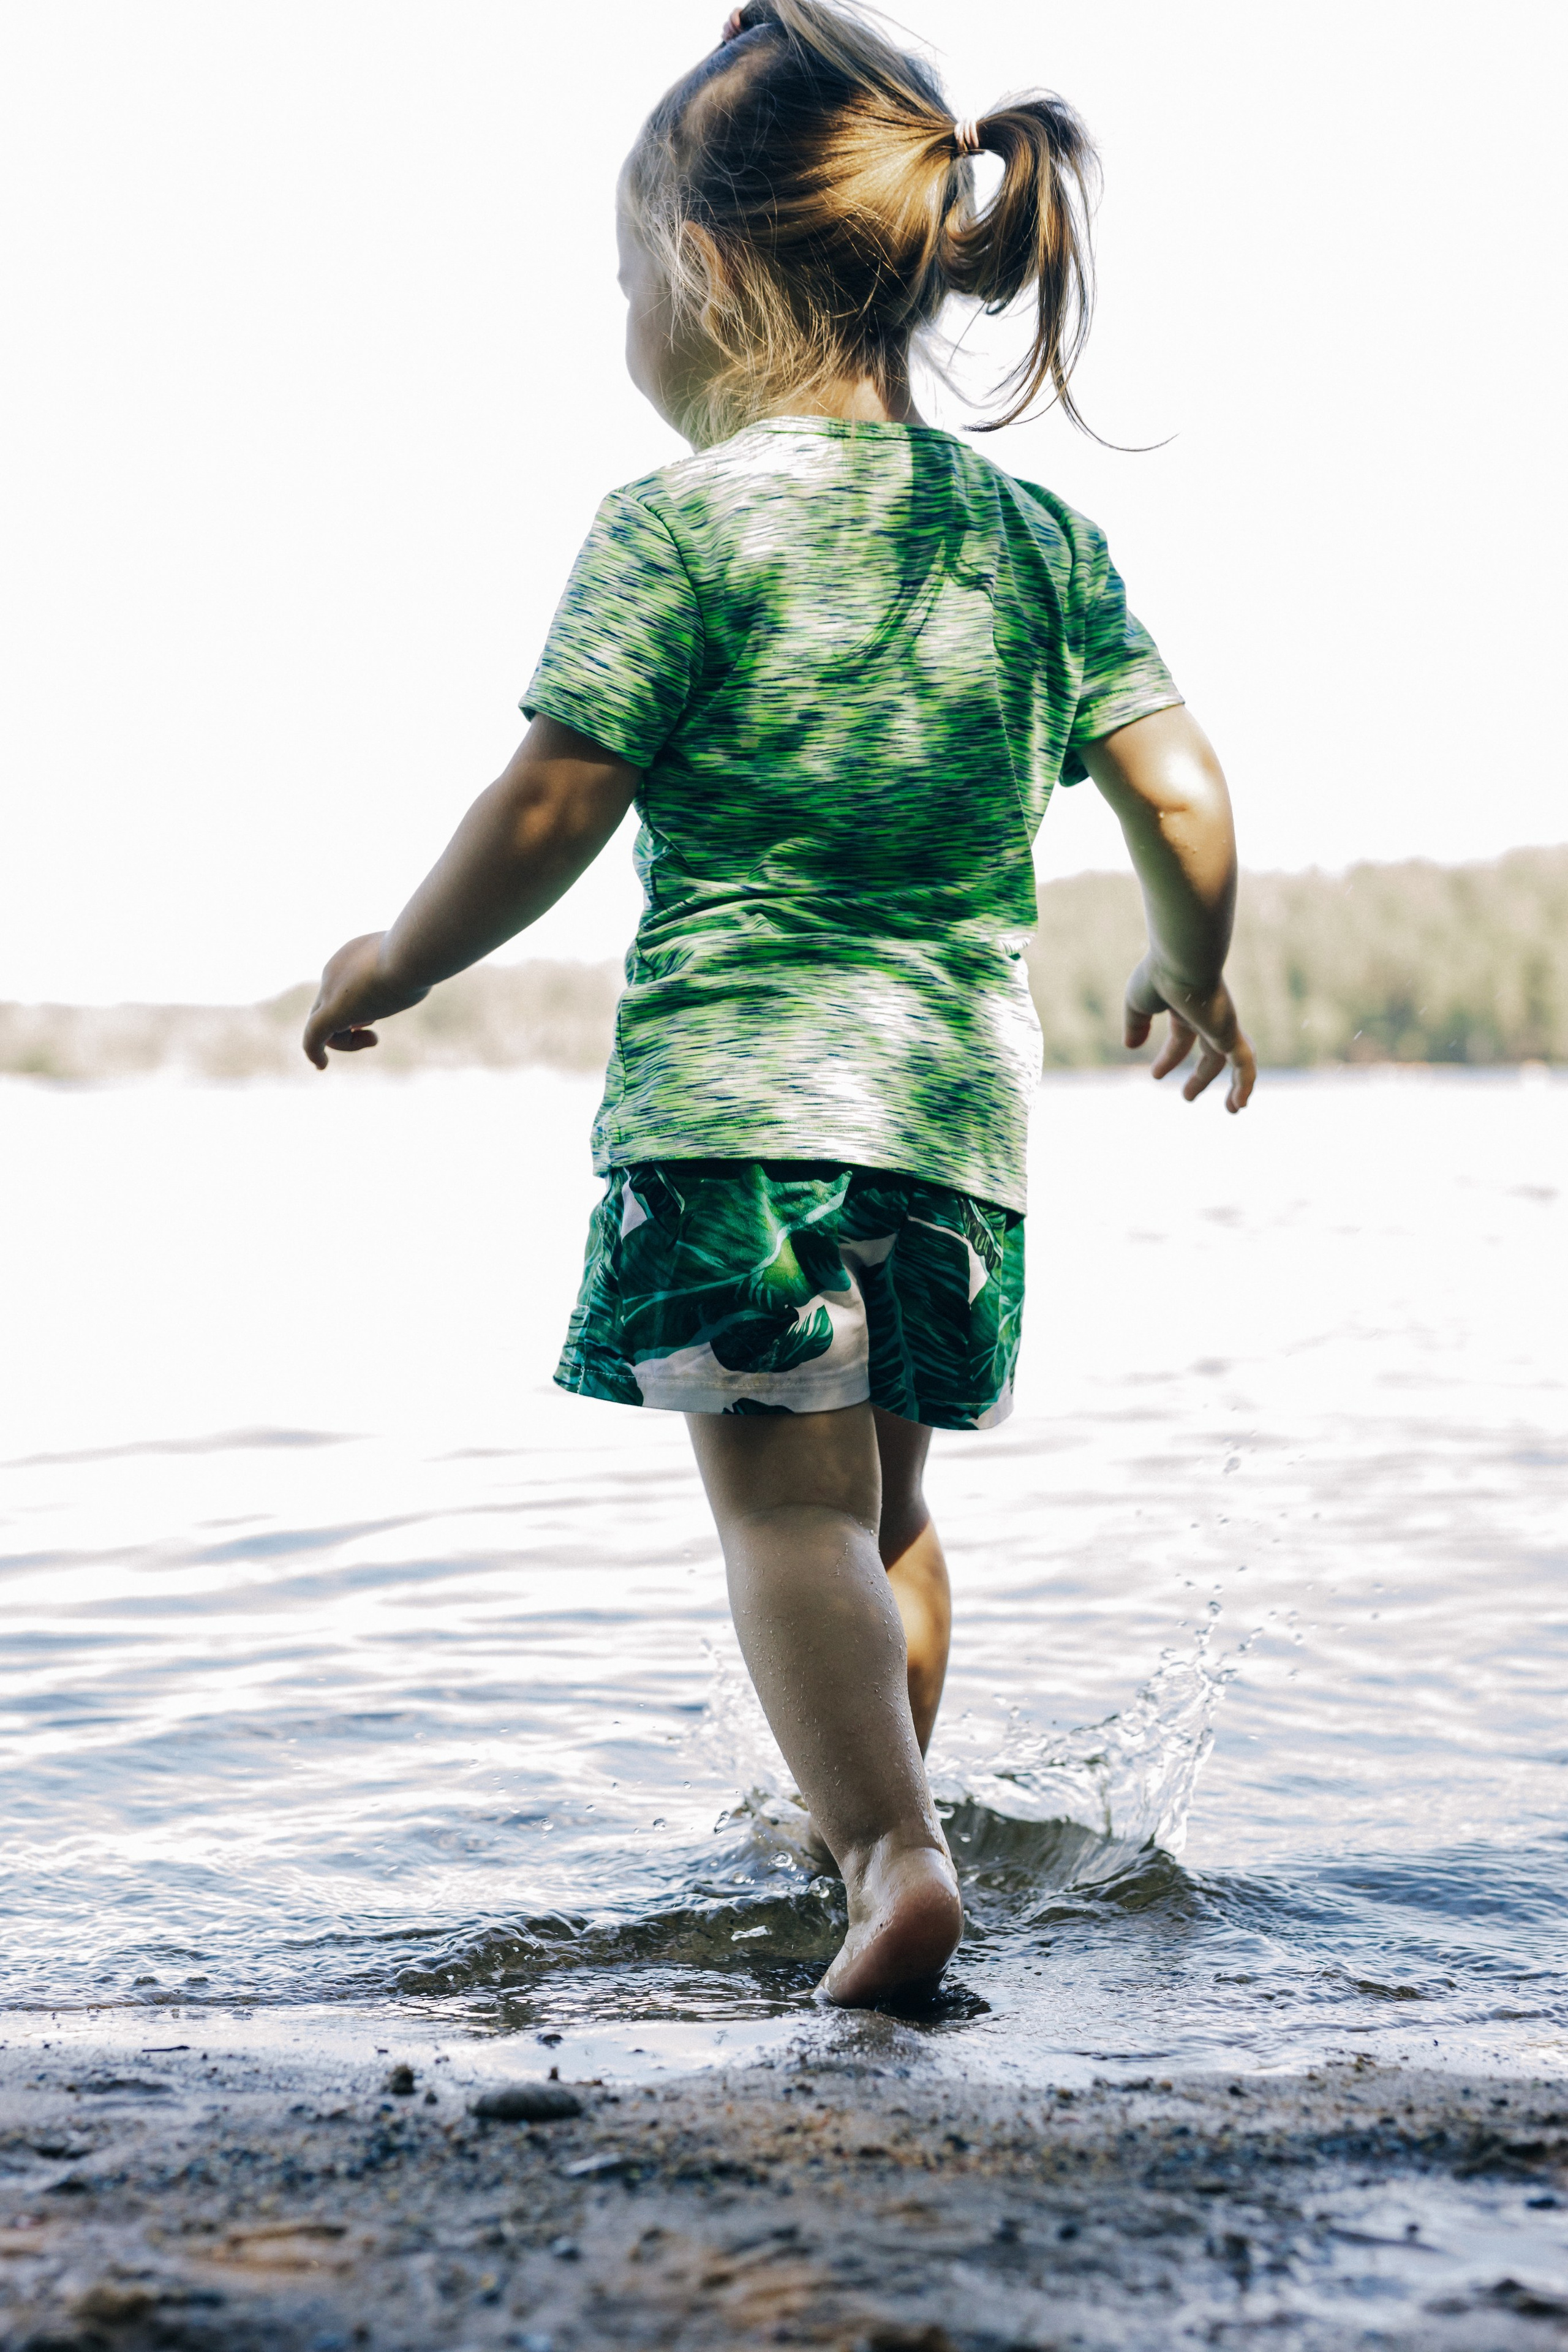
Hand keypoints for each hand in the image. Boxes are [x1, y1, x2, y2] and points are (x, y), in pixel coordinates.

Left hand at [301, 933, 428, 1069]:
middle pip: (330, 1007)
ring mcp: (331, 991)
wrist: (412, 952)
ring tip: (373, 1039)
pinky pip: (312, 1036)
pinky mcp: (333, 1011)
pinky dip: (314, 1052)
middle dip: (350, 1026)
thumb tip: (407, 986)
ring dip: (347, 1042)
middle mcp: (335, 972)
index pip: (344, 989)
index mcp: (352, 957)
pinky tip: (321, 1065)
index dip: (359, 1011)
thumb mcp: (411, 967)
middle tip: (373, 1033)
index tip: (374, 1020)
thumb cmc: (420, 959)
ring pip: (322, 1024)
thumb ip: (403, 978)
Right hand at [1125, 957, 1255, 1111]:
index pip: (1182, 1038)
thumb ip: (1135, 1024)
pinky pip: (1246, 1064)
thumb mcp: (1137, 1002)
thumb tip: (1130, 1046)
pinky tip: (1241, 1104)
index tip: (1155, 1076)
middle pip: (1210, 1053)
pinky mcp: (1231, 1033)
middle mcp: (1209, 1017)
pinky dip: (1246, 1084)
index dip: (1169, 1058)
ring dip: (1236, 1086)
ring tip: (1234, 1109)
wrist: (1182, 960)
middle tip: (1187, 1096)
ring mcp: (1223, 1026)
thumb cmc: (1158, 974)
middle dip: (1201, 1076)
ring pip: (1236, 1061)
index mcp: (1187, 1008)